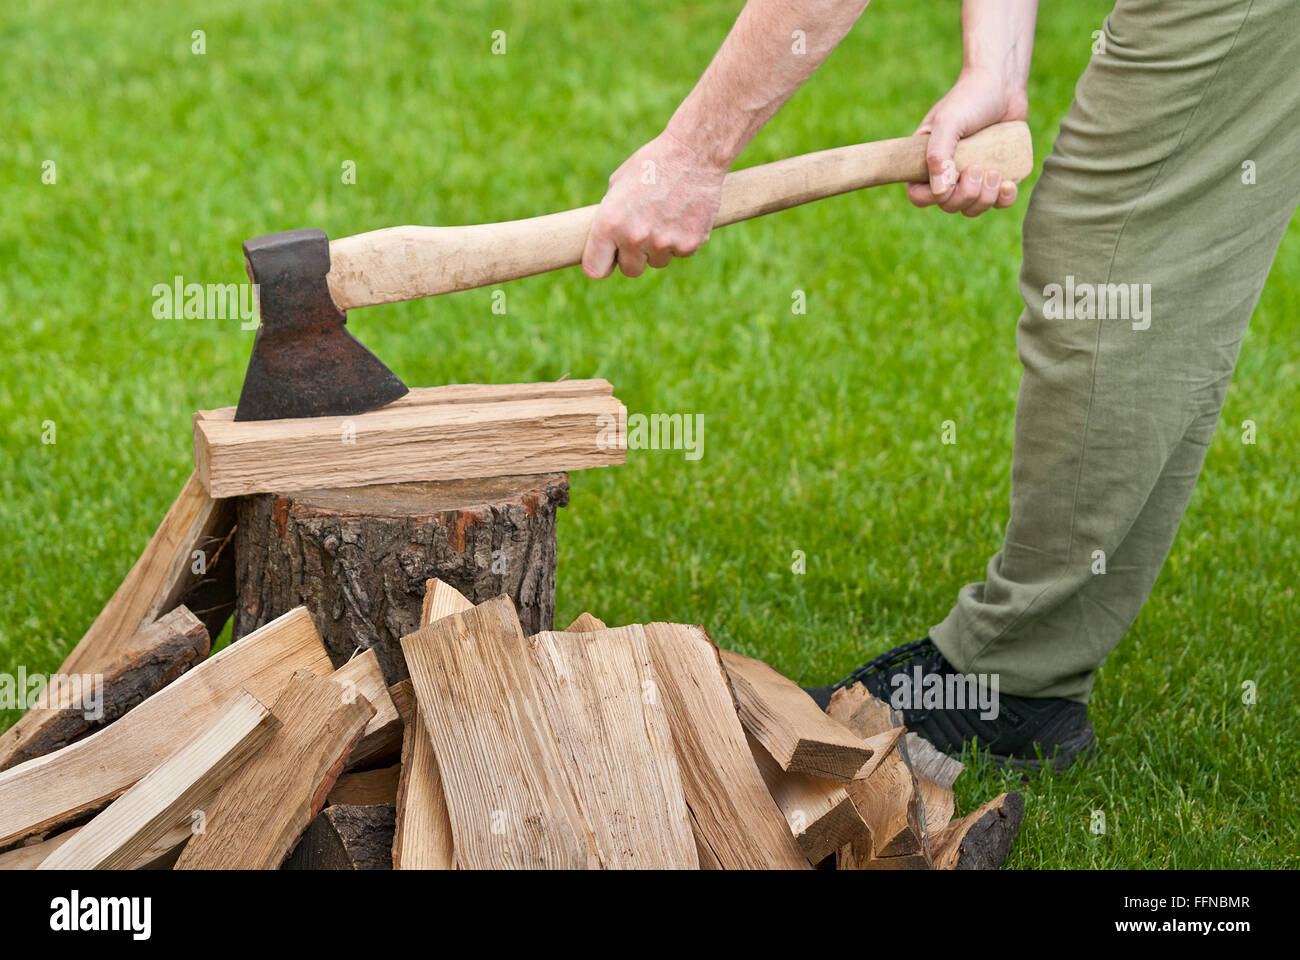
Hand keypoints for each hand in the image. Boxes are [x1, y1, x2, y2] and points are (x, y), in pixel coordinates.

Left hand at [581, 131, 726, 278]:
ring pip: (657, 262)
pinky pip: (680, 253)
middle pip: (630, 270)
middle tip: (643, 232)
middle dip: (634, 256)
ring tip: (666, 215)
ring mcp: (663, 244)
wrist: (694, 153)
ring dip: (659, 247)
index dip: (601, 264)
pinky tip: (683, 214)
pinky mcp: (689, 244)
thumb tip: (608, 241)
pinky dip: (681, 239)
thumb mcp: (619, 184)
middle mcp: (634, 238)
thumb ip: (611, 216)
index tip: (608, 258)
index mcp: (609, 224)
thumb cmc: (652, 164)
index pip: (595, 269)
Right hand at [907, 67, 1028, 216]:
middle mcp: (948, 173)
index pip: (919, 196)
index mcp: (926, 162)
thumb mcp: (949, 122)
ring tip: (995, 170)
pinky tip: (1009, 183)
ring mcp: (973, 177)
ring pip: (973, 208)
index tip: (950, 181)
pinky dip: (1004, 199)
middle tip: (979, 167)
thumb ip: (938, 154)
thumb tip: (939, 191)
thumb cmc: (969, 98)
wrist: (1003, 83)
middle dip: (966, 195)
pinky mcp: (998, 176)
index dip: (932, 198)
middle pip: (950, 205)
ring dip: (985, 197)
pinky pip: (998, 203)